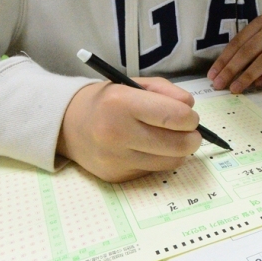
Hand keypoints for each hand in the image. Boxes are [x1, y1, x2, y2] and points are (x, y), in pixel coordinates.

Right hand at [57, 78, 200, 182]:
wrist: (68, 125)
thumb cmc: (108, 100)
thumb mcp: (135, 84)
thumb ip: (167, 92)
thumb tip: (190, 109)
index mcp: (121, 103)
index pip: (174, 116)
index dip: (191, 118)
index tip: (190, 117)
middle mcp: (116, 134)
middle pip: (178, 145)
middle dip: (192, 137)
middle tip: (188, 131)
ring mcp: (116, 159)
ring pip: (171, 162)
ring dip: (178, 150)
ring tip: (169, 138)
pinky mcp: (116, 177)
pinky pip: (154, 170)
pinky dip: (159, 159)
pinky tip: (147, 149)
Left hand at [208, 16, 261, 93]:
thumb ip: (247, 47)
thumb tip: (224, 71)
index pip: (238, 42)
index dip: (224, 59)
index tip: (212, 75)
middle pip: (249, 51)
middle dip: (231, 69)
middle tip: (219, 84)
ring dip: (248, 76)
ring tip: (235, 88)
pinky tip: (257, 85)